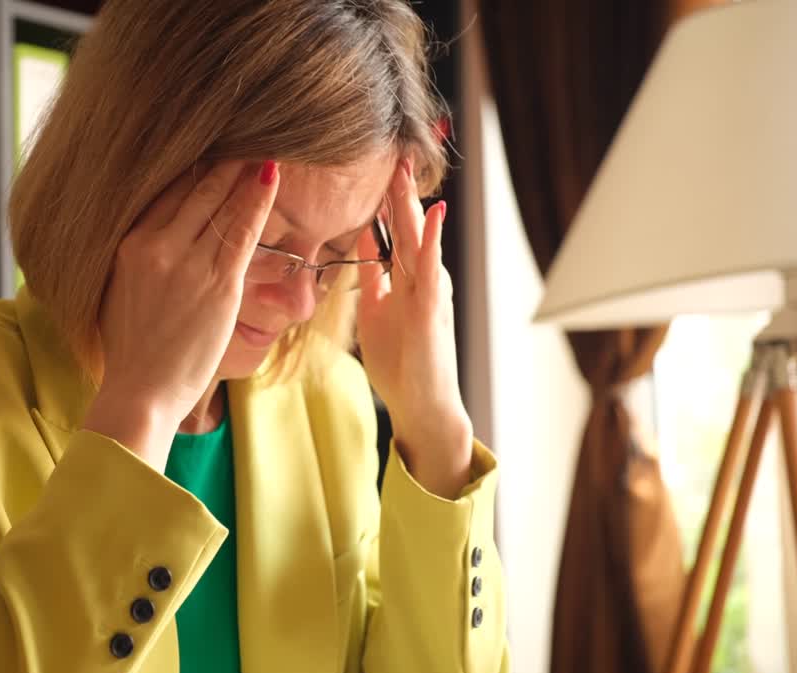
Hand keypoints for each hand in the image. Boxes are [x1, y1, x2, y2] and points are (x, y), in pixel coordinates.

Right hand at [83, 160, 278, 469]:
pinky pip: (242, 231)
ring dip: (243, 170)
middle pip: (193, 188)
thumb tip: (152, 233)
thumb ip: (136, 256)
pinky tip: (270, 177)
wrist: (140, 391)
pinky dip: (257, 200)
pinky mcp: (218, 284)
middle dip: (220, 159)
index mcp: (127, 245)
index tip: (207, 143)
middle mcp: (155, 246)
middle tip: (243, 130)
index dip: (189, 165)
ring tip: (262, 144)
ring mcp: (188, 264)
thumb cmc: (131, 349)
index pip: (163, 191)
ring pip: (220, 203)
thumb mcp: (117, 290)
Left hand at [356, 159, 472, 498]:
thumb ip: (374, 275)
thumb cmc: (402, 363)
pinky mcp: (433, 310)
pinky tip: (432, 212)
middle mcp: (423, 277)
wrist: (425, 405)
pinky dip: (432, 239)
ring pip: (419, 237)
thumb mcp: (377, 310)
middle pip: (407, 222)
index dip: (384, 193)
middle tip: (393, 144)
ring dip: (411, 200)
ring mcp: (430, 291)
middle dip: (398, 185)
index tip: (374, 159)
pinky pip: (430, 268)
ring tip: (405, 163)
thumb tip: (363, 238)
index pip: (394, 225)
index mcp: (407, 276)